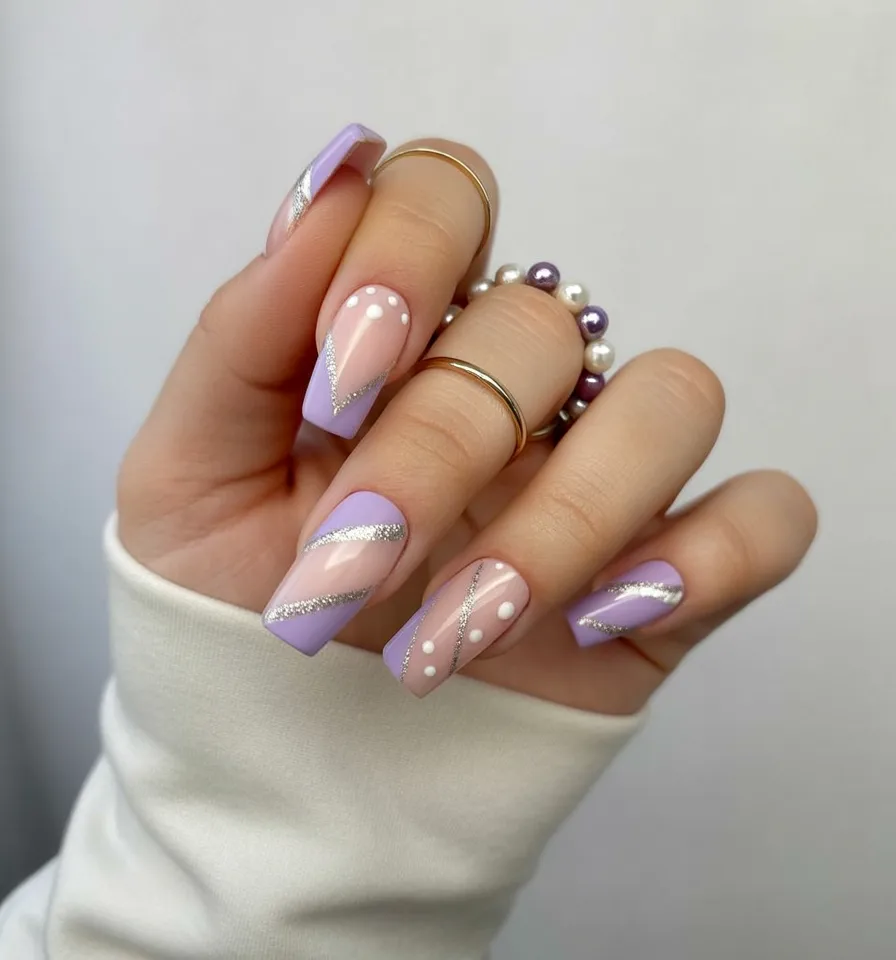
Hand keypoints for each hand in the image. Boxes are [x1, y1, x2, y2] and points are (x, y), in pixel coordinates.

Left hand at [118, 126, 815, 713]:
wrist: (283, 756)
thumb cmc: (232, 605)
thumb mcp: (189, 471)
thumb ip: (246, 329)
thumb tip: (335, 177)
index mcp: (403, 336)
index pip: (447, 194)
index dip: (403, 257)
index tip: (336, 386)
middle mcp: (513, 387)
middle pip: (540, 328)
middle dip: (435, 453)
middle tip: (348, 565)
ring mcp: (597, 474)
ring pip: (671, 400)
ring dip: (558, 522)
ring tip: (446, 637)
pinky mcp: (669, 576)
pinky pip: (765, 517)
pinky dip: (702, 561)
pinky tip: (593, 626)